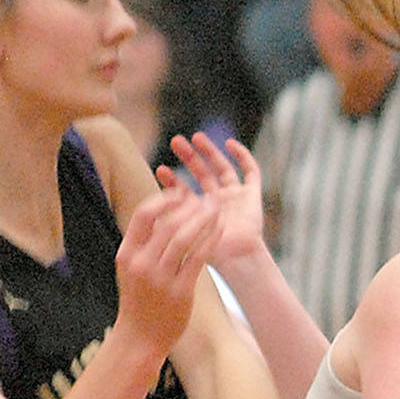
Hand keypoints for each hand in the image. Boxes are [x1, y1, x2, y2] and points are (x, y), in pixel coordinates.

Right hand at [113, 184, 220, 354]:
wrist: (140, 338)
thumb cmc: (139, 300)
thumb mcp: (132, 269)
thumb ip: (144, 244)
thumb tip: (162, 214)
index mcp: (127, 254)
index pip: (144, 215)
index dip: (164, 199)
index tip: (182, 193)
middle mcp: (141, 263)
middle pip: (168, 223)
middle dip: (191, 207)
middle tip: (207, 199)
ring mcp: (160, 278)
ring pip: (185, 237)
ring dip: (204, 220)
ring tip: (217, 209)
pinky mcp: (180, 290)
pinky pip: (198, 258)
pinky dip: (211, 240)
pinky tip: (220, 230)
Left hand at [158, 133, 265, 267]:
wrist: (238, 261)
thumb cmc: (210, 255)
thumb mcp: (184, 235)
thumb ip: (170, 219)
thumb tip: (146, 207)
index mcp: (200, 215)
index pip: (185, 192)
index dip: (173, 180)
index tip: (160, 169)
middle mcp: (218, 203)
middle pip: (202, 174)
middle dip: (189, 157)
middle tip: (175, 141)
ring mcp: (236, 198)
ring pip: (223, 169)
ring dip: (210, 152)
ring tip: (196, 137)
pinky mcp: (252, 196)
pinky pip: (251, 172)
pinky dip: (242, 156)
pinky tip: (229, 144)